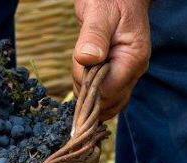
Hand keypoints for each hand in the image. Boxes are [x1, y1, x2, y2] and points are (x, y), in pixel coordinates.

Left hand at [73, 0, 150, 120]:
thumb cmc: (109, 1)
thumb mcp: (100, 14)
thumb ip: (93, 36)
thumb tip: (87, 58)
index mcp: (133, 59)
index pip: (108, 90)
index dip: (88, 84)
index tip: (80, 64)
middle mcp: (132, 72)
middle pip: (105, 100)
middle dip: (85, 88)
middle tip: (80, 61)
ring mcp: (124, 75)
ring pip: (102, 101)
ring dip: (85, 90)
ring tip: (83, 63)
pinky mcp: (114, 75)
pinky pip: (103, 96)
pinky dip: (89, 92)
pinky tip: (84, 77)